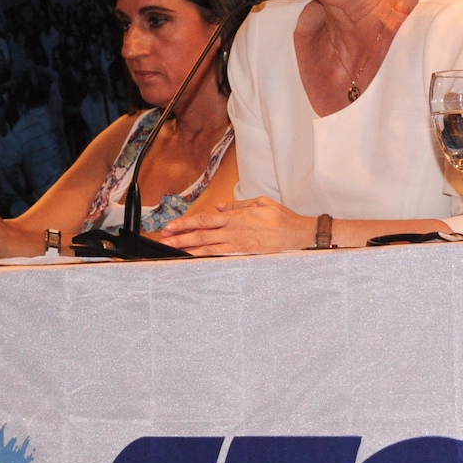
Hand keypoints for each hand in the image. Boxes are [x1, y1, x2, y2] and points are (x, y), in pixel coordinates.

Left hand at [157, 196, 313, 254]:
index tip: (171, 226)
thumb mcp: (260, 202)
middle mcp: (233, 229)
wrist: (298, 233)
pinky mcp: (244, 253)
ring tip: (172, 249)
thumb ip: (238, 205)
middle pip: (200, 233)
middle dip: (180, 236)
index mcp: (235, 216)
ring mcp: (237, 242)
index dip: (186, 223)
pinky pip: (220, 255)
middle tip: (164, 239)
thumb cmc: (282, 218)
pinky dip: (205, 257)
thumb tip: (221, 206)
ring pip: (207, 245)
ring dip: (188, 247)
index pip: (205, 219)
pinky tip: (194, 259)